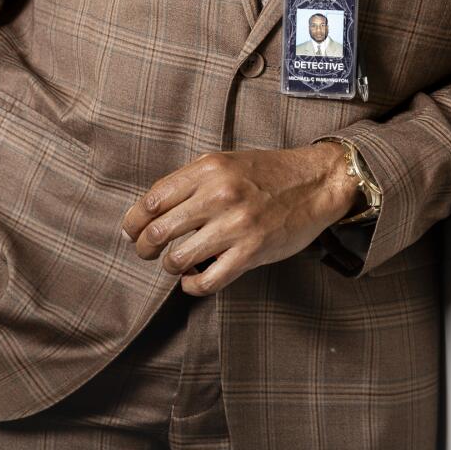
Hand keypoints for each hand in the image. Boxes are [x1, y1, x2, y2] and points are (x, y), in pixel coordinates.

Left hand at [121, 143, 357, 295]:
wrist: (317, 182)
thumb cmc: (268, 173)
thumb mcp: (225, 163)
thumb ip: (190, 181)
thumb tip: (149, 209)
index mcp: (208, 169)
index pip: (152, 200)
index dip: (135, 221)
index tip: (133, 231)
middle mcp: (218, 195)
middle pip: (158, 231)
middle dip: (144, 248)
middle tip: (146, 252)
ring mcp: (235, 225)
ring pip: (177, 259)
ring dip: (170, 266)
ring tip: (177, 264)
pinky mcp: (251, 252)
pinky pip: (207, 281)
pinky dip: (192, 286)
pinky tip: (193, 280)